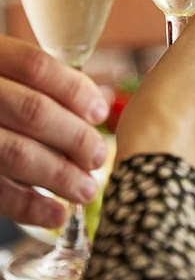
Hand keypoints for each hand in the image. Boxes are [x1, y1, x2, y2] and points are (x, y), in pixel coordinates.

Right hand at [0, 36, 108, 226]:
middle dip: (74, 137)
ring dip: (59, 175)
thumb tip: (95, 107)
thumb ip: (37, 85)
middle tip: (97, 157)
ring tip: (86, 189)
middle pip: (32, 111)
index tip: (100, 113)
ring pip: (14, 152)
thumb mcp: (1, 75)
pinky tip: (55, 214)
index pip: (35, 66)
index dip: (74, 90)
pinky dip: (28, 206)